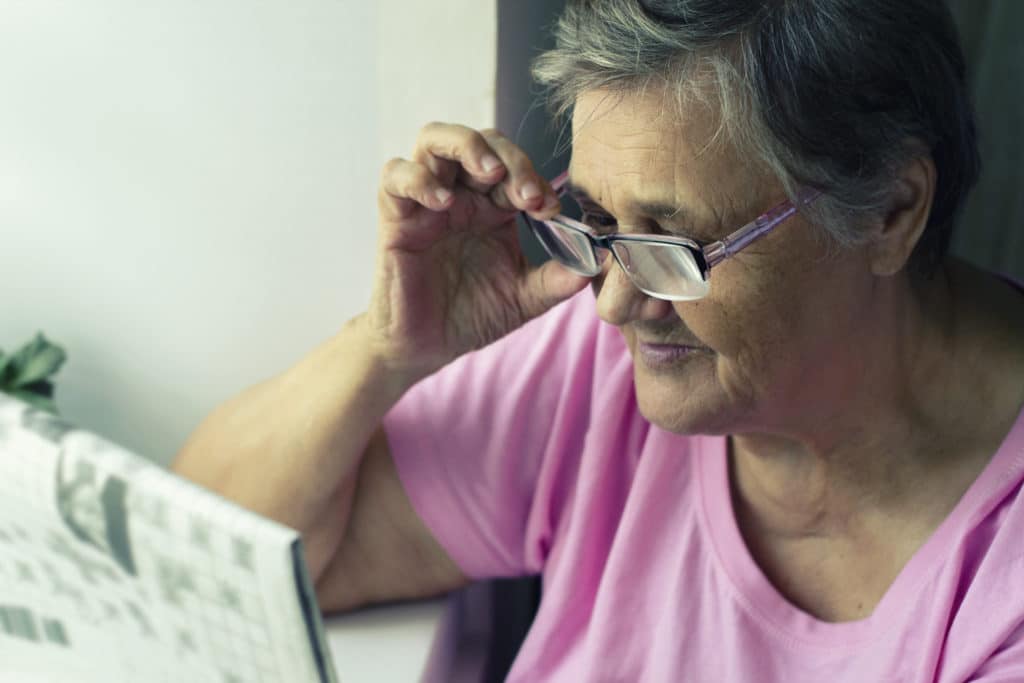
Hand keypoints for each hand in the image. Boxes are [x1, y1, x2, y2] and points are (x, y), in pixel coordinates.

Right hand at [364, 122, 588, 380]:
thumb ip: (560, 279)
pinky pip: (396, 175)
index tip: (550, 211)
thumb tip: (600, 260)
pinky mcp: (395, 216)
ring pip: (435, 139)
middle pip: (482, 140)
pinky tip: (443, 203)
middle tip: (527, 194)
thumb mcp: (525, 298)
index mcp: (494, 206)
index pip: (515, 166)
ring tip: (489, 175)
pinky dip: (418, 178)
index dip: (535, 179)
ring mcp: (426, 201)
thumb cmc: (472, 316)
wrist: (427, 347)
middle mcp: (461, 194)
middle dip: (510, 158)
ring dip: (466, 146)